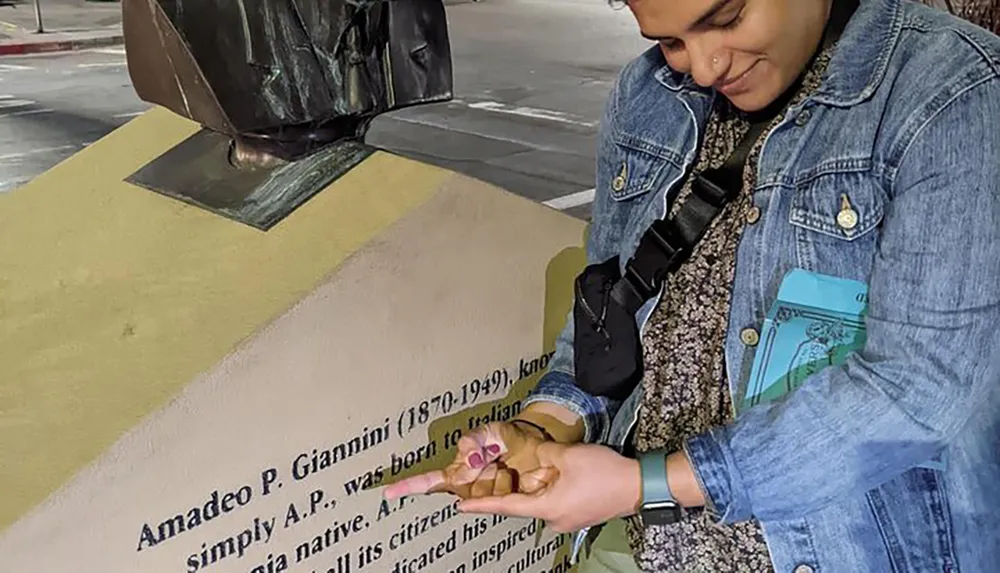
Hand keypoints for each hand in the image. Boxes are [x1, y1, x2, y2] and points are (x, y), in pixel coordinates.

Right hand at [382, 420, 557, 499]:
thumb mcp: (490, 429)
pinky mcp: (502, 500)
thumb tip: (469, 461)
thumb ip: (473, 439)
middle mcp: (467, 485)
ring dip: (497, 476)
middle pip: (463, 485)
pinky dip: (507, 482)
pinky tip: (514, 472)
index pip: (429, 480)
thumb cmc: (509, 437)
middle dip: (480, 471)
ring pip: (483, 491)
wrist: (536, 443)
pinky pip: (499, 496)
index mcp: (458, 469)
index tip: (388, 492)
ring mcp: (484, 494)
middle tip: (494, 457)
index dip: (409, 486)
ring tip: (507, 462)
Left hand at [458, 441, 641, 533]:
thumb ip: (543, 453)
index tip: (459, 507)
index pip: (506, 507)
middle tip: (492, 477)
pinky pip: (554, 501)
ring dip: (532, 487)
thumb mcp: (568, 455)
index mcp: (547, 509)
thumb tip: (532, 452)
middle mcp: (554, 520)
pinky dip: (547, 489)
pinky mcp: (578, 514)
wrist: (639, 485)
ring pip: (540, 501)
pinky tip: (550, 475)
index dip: (481, 506)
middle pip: (523, 503)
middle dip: (510, 489)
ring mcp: (568, 520)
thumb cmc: (604, 472)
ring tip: (528, 471)